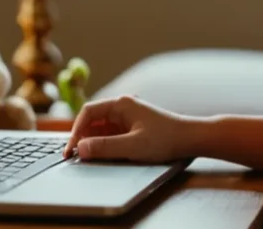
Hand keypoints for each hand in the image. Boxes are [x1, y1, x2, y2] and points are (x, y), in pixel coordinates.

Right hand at [63, 95, 189, 162]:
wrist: (191, 139)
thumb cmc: (165, 139)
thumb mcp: (133, 146)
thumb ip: (105, 147)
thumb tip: (80, 149)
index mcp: (121, 104)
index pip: (88, 112)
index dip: (76, 130)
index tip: (71, 149)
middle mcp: (122, 107)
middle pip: (93, 120)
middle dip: (83, 137)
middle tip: (75, 157)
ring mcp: (127, 118)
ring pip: (101, 129)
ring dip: (93, 142)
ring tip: (87, 158)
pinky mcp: (132, 128)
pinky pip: (111, 134)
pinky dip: (103, 144)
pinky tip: (101, 156)